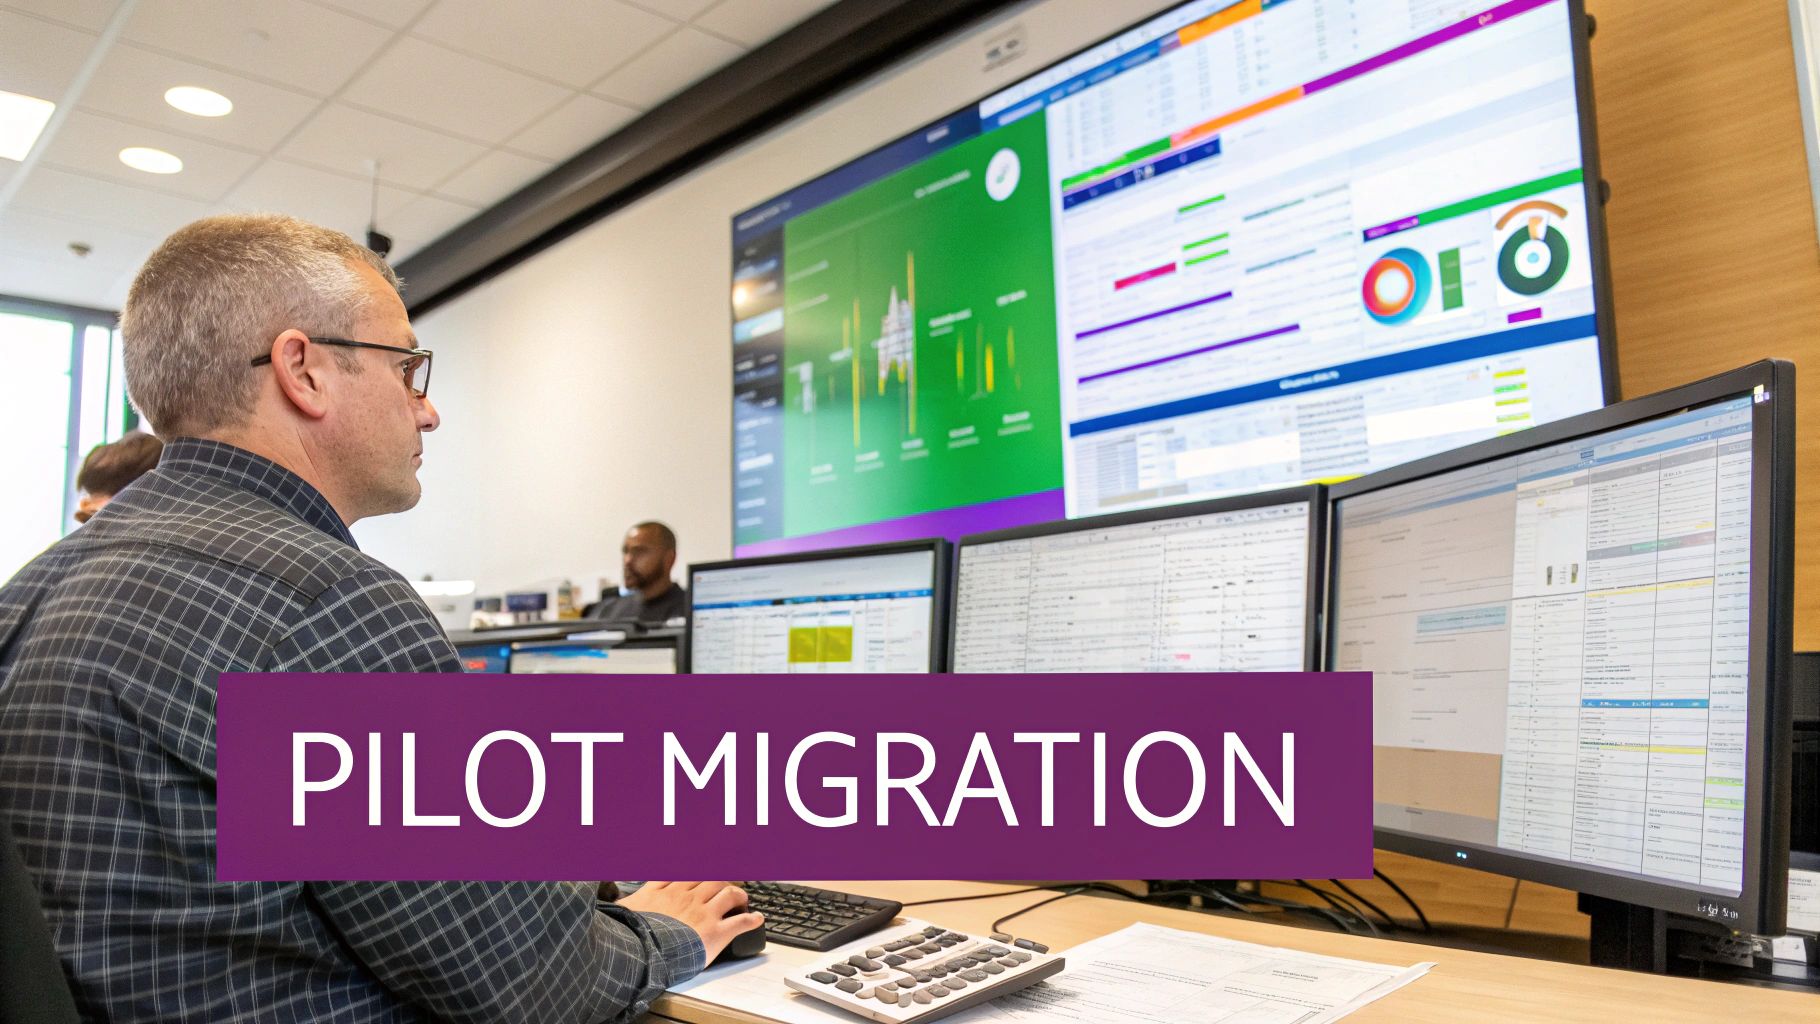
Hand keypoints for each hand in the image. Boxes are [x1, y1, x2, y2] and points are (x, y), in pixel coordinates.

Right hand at [618, 881, 762, 964]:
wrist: (641, 953)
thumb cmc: (631, 935)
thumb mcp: (624, 909)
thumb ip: (628, 899)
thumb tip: (617, 897)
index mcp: (666, 891)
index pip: (689, 873)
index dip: (700, 872)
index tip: (705, 872)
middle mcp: (687, 898)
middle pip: (713, 879)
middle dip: (723, 881)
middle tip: (727, 885)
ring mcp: (703, 913)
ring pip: (729, 893)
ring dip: (738, 895)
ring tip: (741, 900)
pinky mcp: (715, 932)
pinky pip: (740, 921)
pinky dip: (752, 919)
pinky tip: (757, 919)